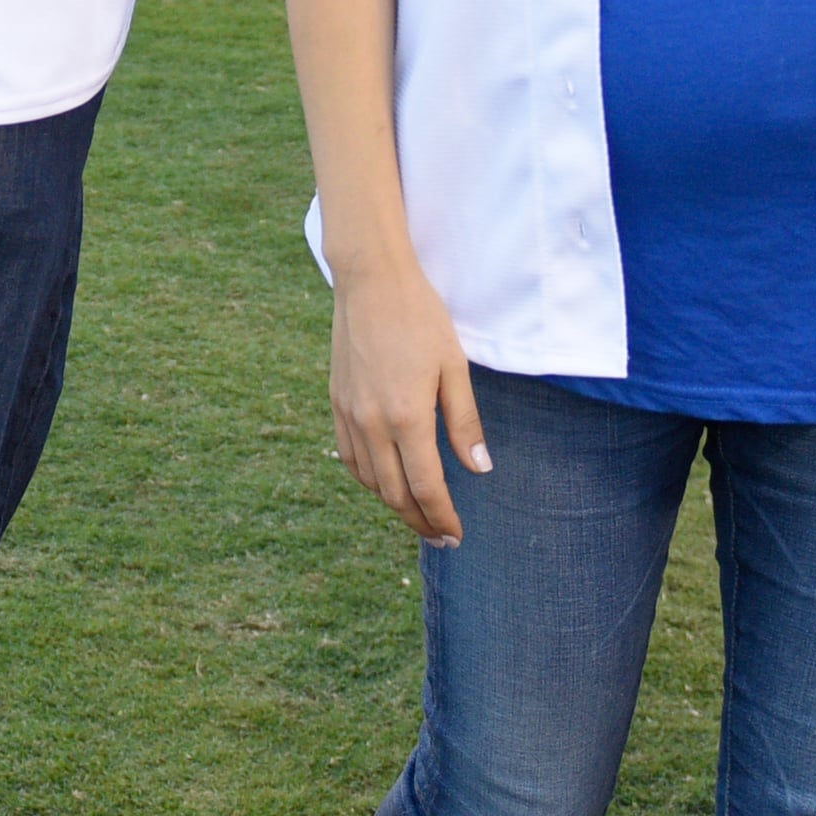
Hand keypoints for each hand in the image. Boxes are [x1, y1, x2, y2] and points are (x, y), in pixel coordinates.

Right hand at [330, 253, 491, 543]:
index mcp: (407, 416)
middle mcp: (372, 423)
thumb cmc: (420, 317)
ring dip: (394, 504)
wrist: (371, 280)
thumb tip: (479, 469)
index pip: (426, 487)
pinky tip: (385, 480)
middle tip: (441, 535)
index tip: (457, 534)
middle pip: (395, 493)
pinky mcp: (336, 401)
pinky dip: (369, 479)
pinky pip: (349, 456)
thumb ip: (465, 422)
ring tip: (418, 512)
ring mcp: (349, 414)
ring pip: (369, 480)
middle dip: (420, 520)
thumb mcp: (454, 366)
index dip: (442, 516)